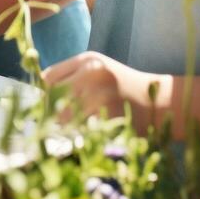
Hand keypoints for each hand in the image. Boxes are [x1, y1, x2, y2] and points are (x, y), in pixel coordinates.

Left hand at [42, 51, 167, 131]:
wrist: (160, 101)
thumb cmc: (123, 87)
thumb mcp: (98, 70)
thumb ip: (71, 77)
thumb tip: (40, 95)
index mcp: (87, 61)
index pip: (49, 78)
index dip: (44, 95)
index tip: (45, 107)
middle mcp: (92, 75)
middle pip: (54, 98)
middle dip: (51, 113)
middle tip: (52, 125)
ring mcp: (101, 97)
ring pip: (65, 118)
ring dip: (63, 128)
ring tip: (69, 132)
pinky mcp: (109, 119)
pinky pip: (81, 132)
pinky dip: (79, 137)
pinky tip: (85, 137)